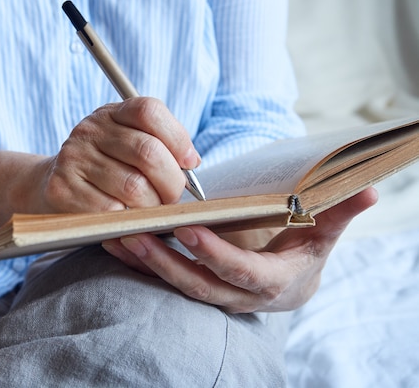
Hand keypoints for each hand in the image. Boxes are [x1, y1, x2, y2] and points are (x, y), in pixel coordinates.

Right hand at [0, 97, 199, 233]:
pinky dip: (127, 222)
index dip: (178, 138)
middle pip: (148, 152)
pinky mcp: (61, 190)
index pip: (149, 111)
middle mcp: (89, 130)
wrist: (49, 186)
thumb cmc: (104, 170)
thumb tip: (191, 162)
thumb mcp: (127, 146)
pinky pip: (110, 212)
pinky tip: (127, 222)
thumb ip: (161, 146)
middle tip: (172, 199)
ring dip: (152, 208)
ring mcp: (72, 158)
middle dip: (172, 183)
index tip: (189, 163)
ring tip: (151, 212)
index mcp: (111, 114)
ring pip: (134, 188)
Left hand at [102, 188, 377, 311]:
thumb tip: (367, 188)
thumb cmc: (306, 252)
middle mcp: (239, 295)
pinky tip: (115, 241)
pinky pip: (163, 279)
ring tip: (117, 235)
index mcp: (272, 282)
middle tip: (135, 232)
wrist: (288, 283)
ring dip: (143, 262)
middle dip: (165, 260)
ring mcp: (215, 295)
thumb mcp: (324, 235)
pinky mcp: (196, 287)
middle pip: (198, 283)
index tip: (187, 228)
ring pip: (174, 284)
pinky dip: (138, 262)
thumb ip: (340, 212)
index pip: (240, 271)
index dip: (214, 252)